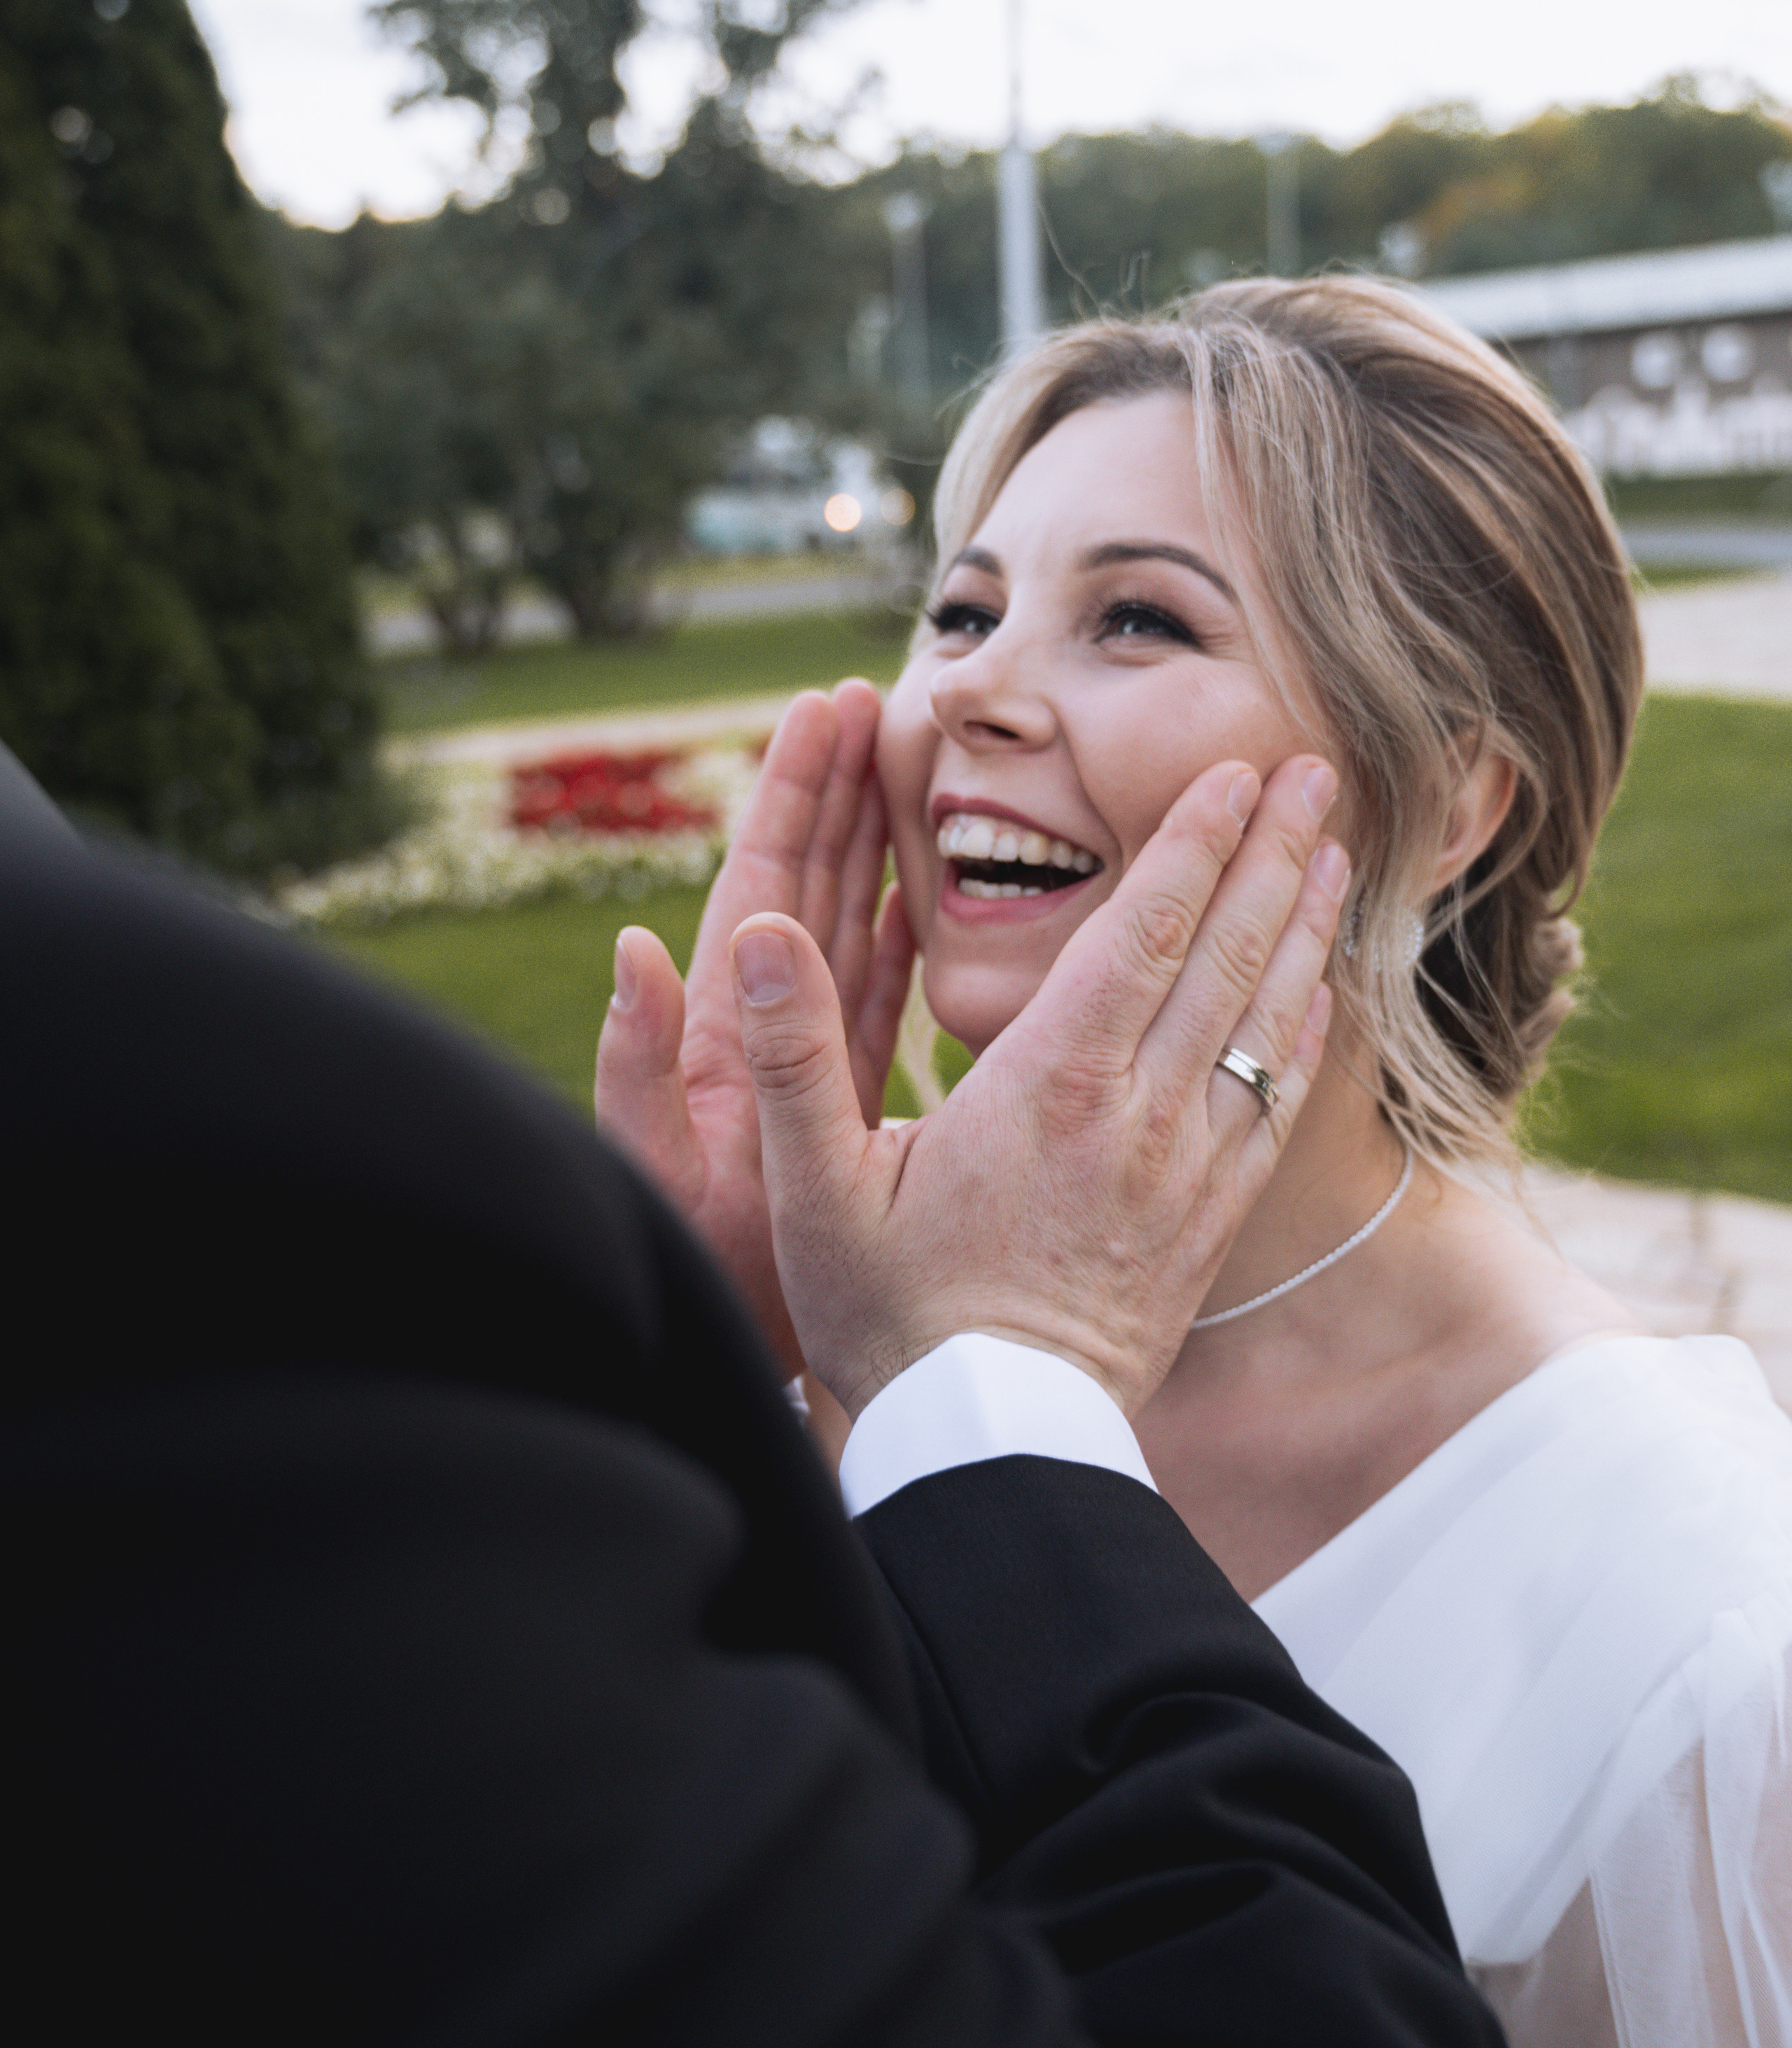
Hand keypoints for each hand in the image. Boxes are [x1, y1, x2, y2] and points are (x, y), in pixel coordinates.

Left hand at [593, 683, 914, 1374]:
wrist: (733, 1346)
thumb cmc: (691, 1265)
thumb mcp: (656, 1164)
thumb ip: (635, 1060)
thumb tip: (631, 945)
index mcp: (718, 1022)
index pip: (759, 876)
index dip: (790, 789)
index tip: (823, 708)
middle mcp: (759, 1021)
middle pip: (804, 875)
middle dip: (837, 786)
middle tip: (878, 701)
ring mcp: (801, 1049)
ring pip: (842, 918)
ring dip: (872, 841)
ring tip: (908, 768)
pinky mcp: (837, 1089)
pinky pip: (873, 987)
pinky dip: (897, 929)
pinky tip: (925, 890)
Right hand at [728, 756, 1348, 1420]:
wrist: (992, 1448)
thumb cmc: (892, 1317)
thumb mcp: (811, 1188)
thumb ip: (787, 1055)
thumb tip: (760, 934)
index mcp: (1047, 1084)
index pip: (1142, 931)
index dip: (1192, 841)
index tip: (1232, 770)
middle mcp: (1135, 1113)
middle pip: (1225, 954)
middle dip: (1271, 852)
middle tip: (1314, 771)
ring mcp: (1184, 1168)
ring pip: (1265, 1020)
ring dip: (1304, 926)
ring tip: (1334, 850)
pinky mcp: (1207, 1221)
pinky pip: (1275, 1104)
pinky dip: (1304, 1033)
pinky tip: (1321, 989)